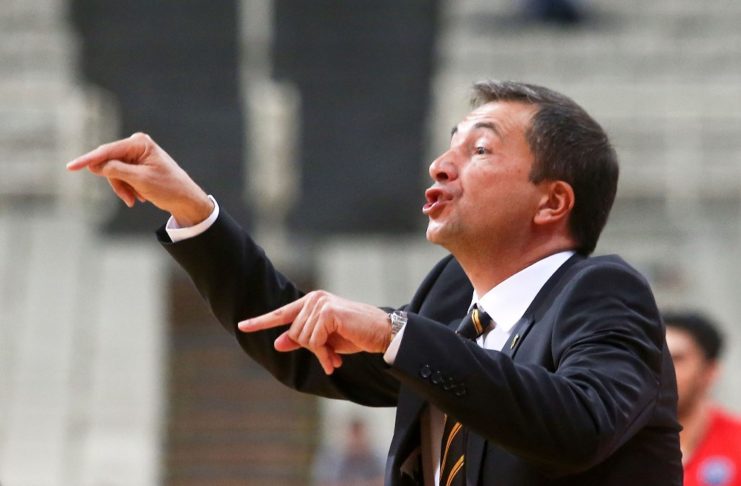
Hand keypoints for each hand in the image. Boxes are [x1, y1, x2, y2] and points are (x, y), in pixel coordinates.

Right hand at [66, 132, 213, 225]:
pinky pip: (120, 177)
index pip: (106, 151)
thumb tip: (94, 165)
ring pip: (113, 173)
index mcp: (138, 143)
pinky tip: (140, 197)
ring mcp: (135, 155)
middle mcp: (136, 145)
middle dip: (116, 182)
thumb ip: (115, 170)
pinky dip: (127, 188)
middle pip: (109, 163)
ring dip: (122, 188)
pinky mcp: (136, 166)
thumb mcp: (140, 180)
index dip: (88, 160)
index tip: (70, 167)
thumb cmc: (168, 187)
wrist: (186, 200)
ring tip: (136, 200)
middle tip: (128, 198)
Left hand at [238, 291, 391, 374]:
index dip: (260, 322)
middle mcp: (314, 299)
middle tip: (329, 356)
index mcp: (311, 302)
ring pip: (302, 338)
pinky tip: (335, 358)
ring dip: (319, 353)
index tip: (242, 327)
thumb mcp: (325, 340)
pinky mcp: (328, 312)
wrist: (380, 334)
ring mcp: (321, 304)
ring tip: (334, 356)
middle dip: (311, 349)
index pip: (281, 313)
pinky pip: (314, 340)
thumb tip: (278, 343)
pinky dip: (324, 353)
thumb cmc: (355, 335)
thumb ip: (301, 339)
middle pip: (293, 333)